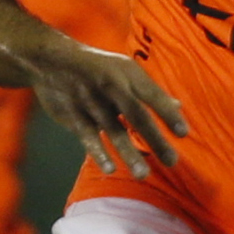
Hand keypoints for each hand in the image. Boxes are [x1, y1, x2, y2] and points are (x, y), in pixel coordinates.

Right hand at [24, 40, 189, 178]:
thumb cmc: (96, 67)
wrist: (50, 59)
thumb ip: (148, 91)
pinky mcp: (73, 114)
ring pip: (113, 130)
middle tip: (172, 162)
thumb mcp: (123, 69)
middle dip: (155, 139)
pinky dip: (99, 153)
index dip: (168, 113)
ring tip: (143, 175)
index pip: (152, 95)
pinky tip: (110, 169)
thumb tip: (178, 107)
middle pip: (137, 115)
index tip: (183, 133)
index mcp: (127, 73)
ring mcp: (91, 101)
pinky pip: (88, 137)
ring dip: (129, 153)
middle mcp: (111, 86)